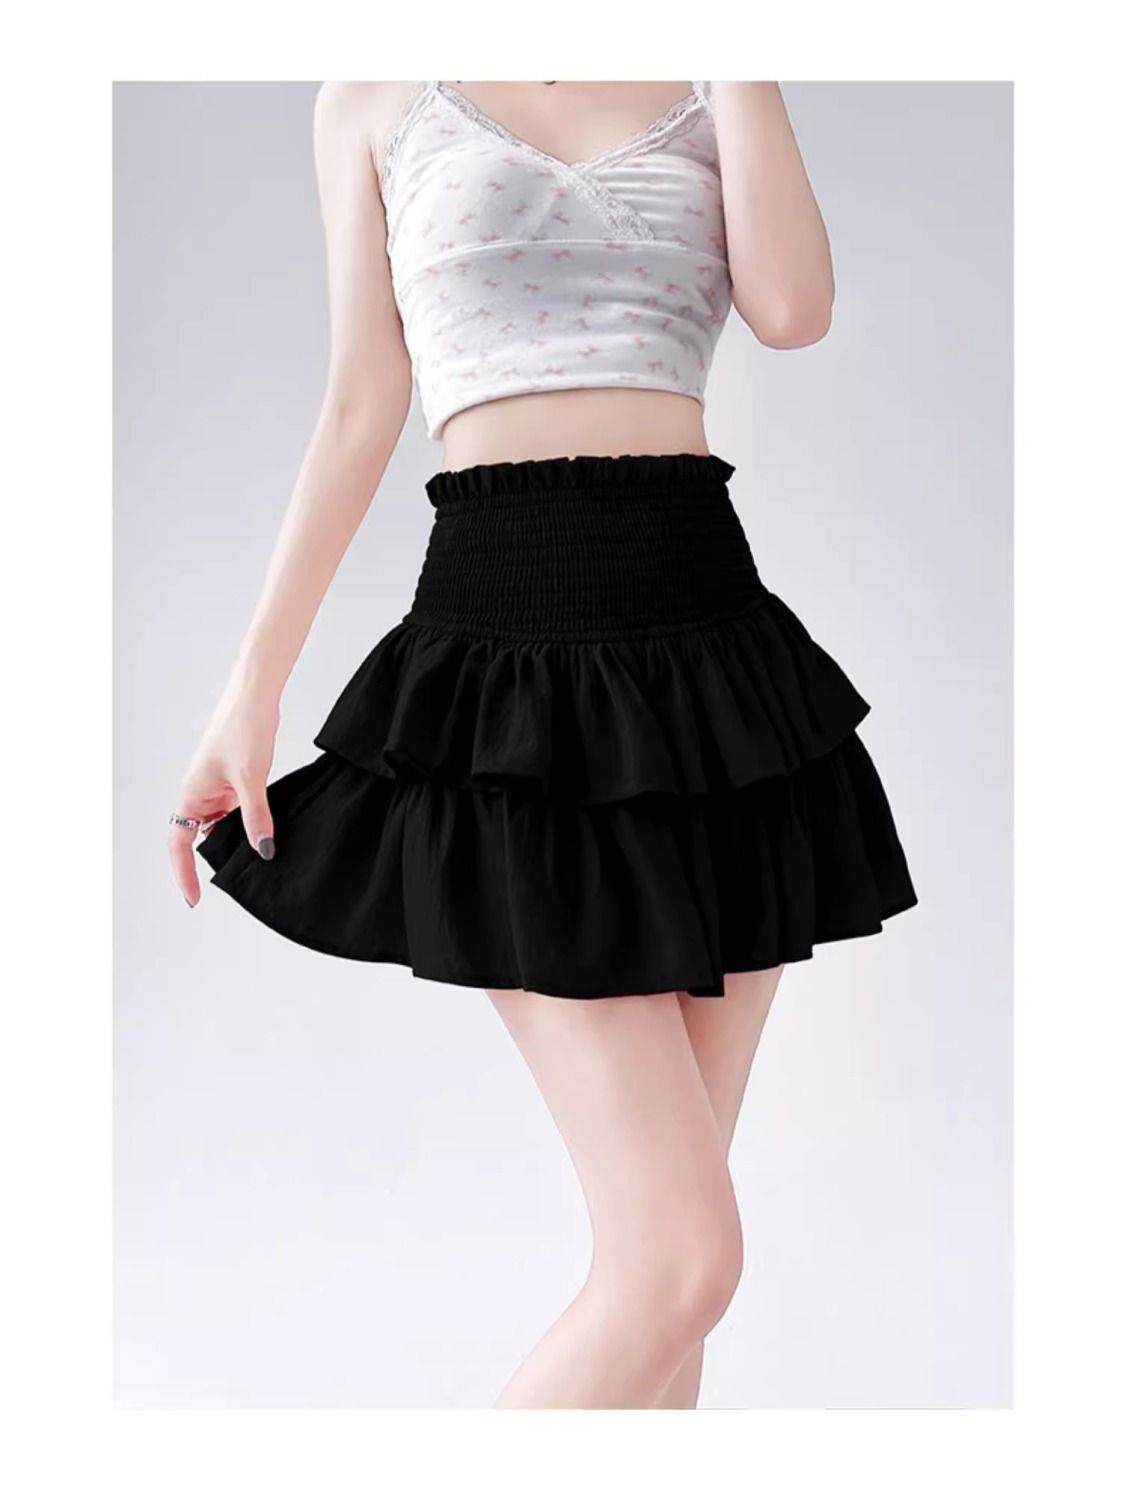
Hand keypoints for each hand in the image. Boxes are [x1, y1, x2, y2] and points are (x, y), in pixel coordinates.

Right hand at [168, 686, 280, 906]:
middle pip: (198, 838)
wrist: (255, 694)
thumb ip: (256, 817)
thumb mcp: (252, 778)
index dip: (184, 874)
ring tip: (254, 864)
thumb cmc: (244, 727)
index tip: (194, 900)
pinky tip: (267, 834)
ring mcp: (217, 788)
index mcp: (190, 794)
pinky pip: (236, 812)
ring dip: (233, 842)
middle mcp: (199, 794)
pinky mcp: (235, 780)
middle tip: (234, 885)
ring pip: (220, 826)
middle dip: (211, 862)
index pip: (179, 845)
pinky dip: (248, 825)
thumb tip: (264, 852)